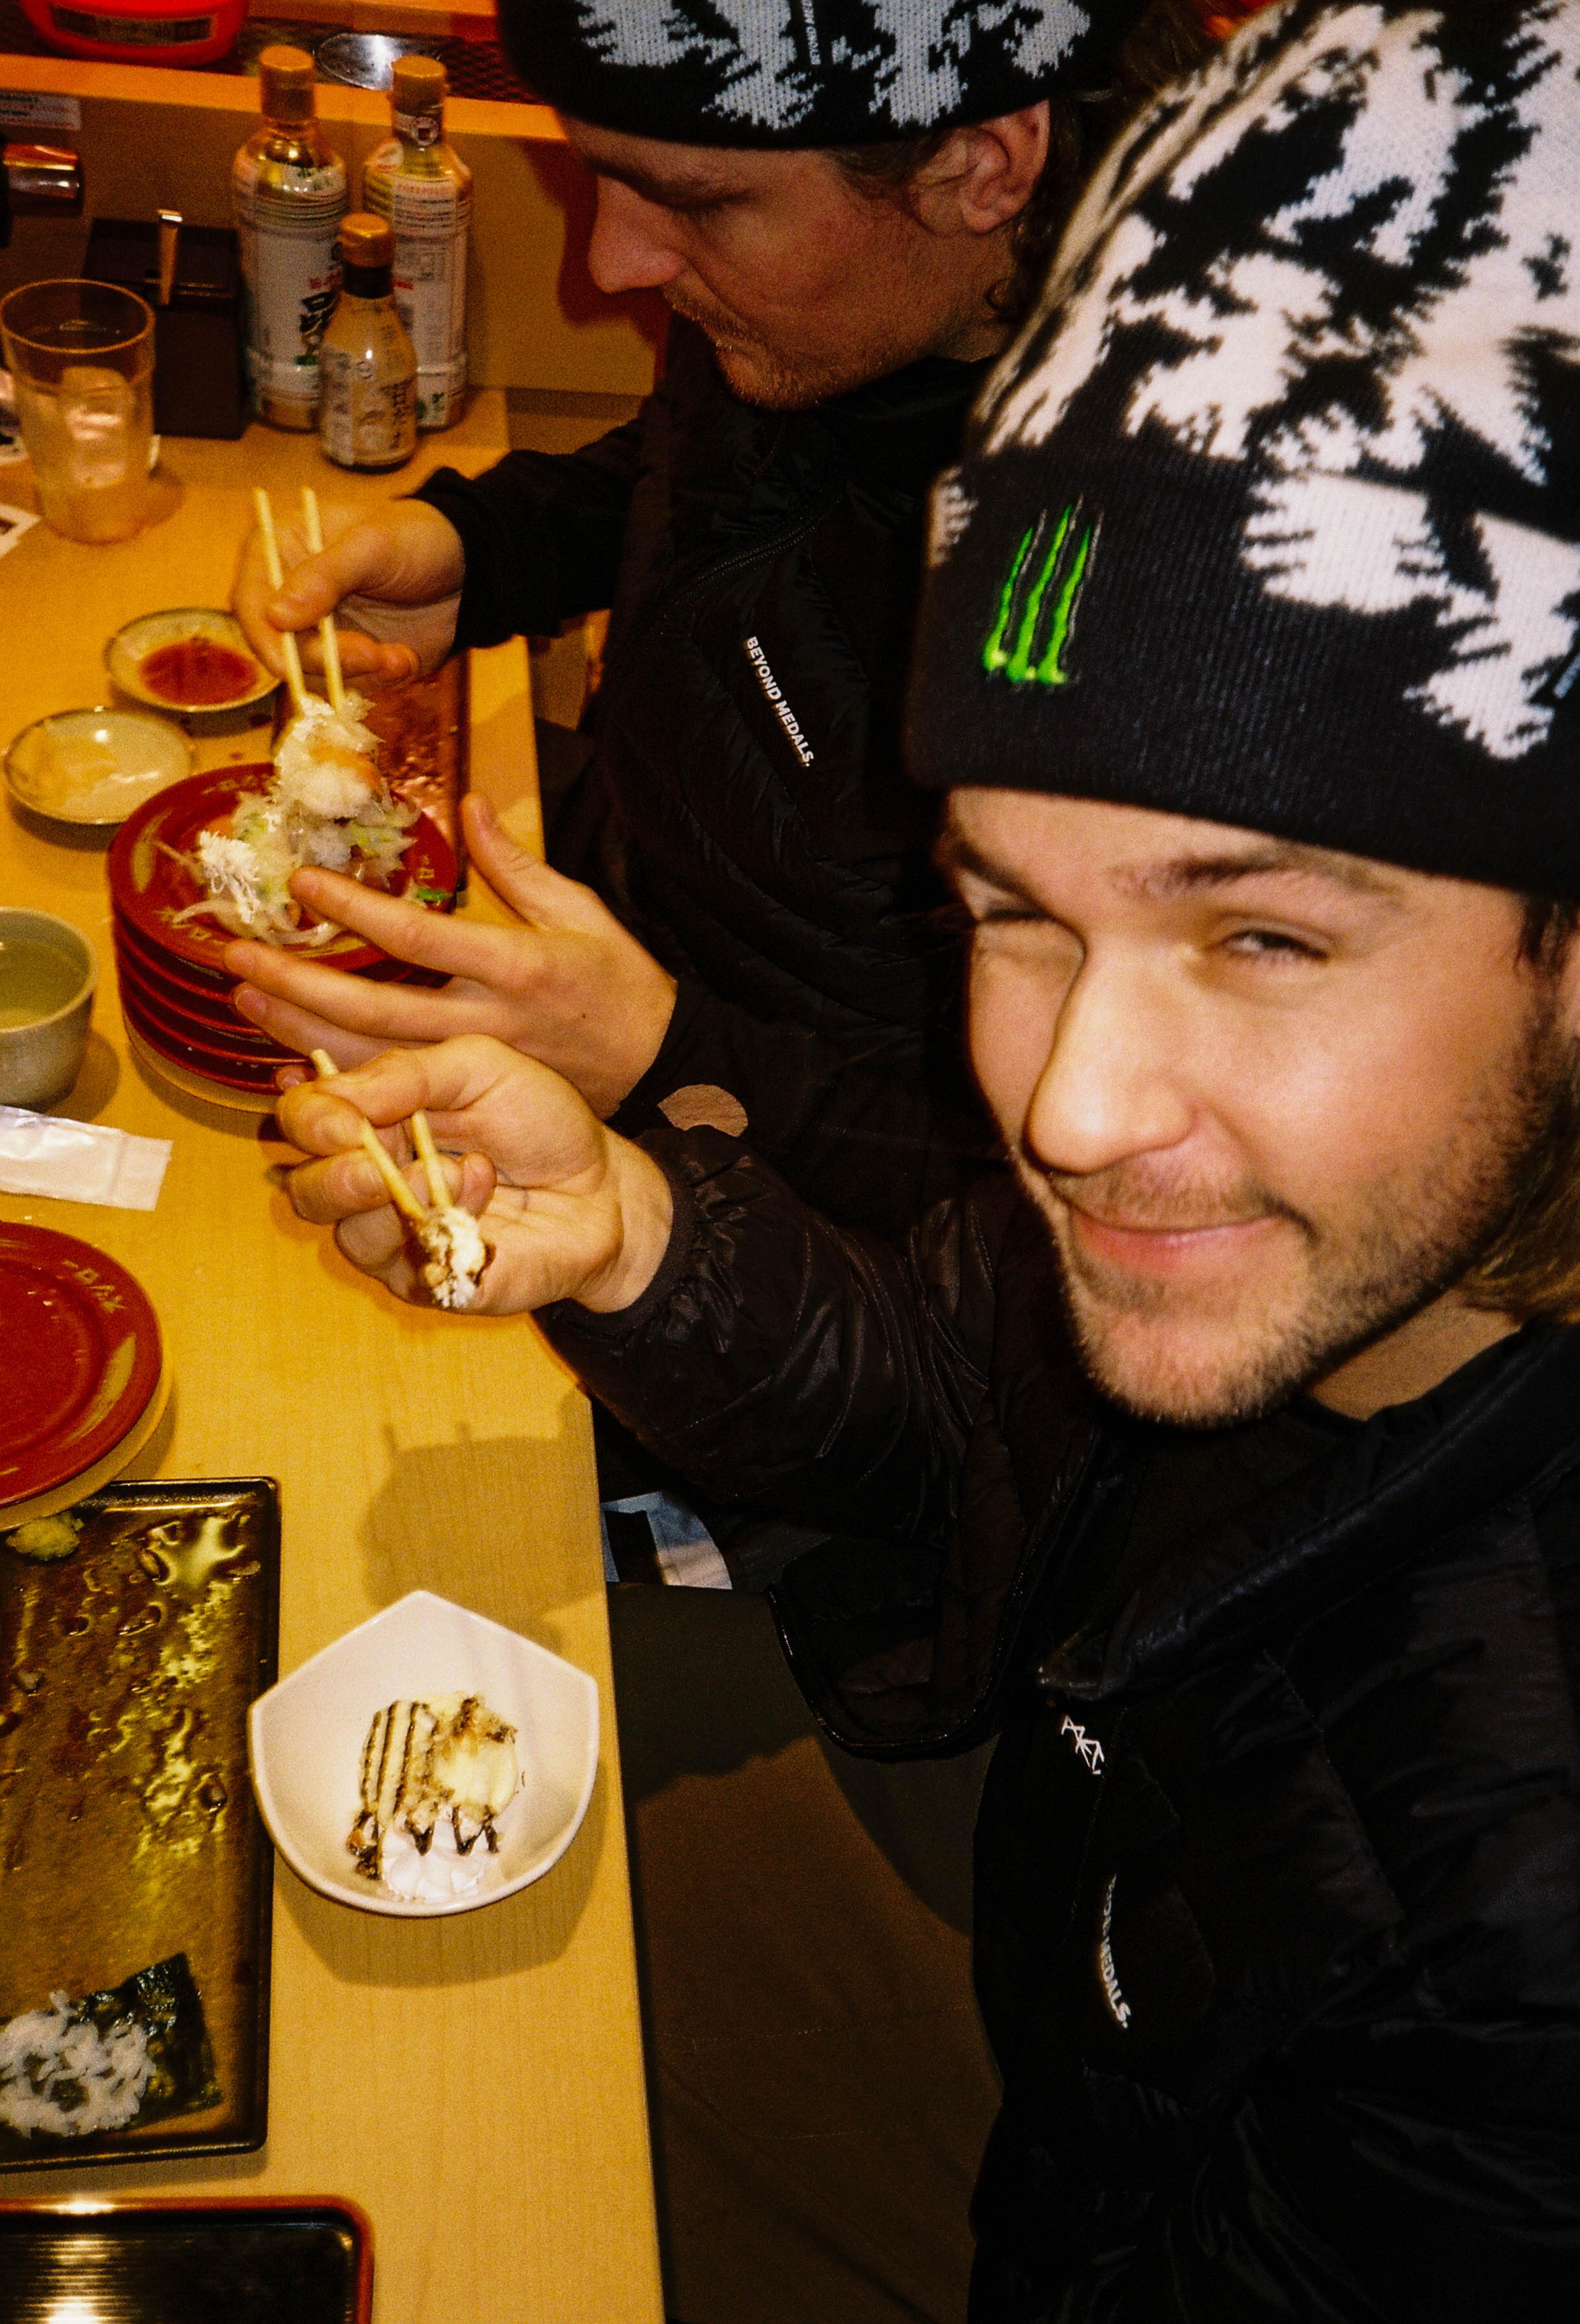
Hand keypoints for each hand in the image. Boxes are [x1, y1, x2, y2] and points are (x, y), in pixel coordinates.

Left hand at [227, 794, 677, 1116]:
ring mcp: (477, 1063)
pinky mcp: (473, 1093)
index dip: (356, 910)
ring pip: (374, 1056)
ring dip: (302, 1028)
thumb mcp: (580, 909)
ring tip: (244, 995)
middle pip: (377, 1009)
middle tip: (236, 957)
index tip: (303, 882)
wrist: (659, 1064)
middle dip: (300, 984)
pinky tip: (291, 1052)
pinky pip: (394, 1085)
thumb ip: (517, 862)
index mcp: (517, 964)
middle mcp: (488, 1019)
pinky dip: (341, 1070)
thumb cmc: (619, 980)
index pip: (419, 938)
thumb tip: (471, 803)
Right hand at [232, 496, 466, 686]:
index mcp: (282, 552)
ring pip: (318, 675)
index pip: (251, 602)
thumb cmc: (413, 537)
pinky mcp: (353, 658)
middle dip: (327, 660)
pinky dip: (381, 678)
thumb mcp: (371, 545)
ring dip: (360, 672)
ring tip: (399, 655)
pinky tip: (405, 657)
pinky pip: (354, 684)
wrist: (467, 566)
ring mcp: (323, 631)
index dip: (265, 638)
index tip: (288, 663)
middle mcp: (294, 596)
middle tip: (373, 654)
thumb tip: (275, 616)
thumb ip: (324, 578)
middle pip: (283, 648)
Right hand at [277, 1036, 674, 1314]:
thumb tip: (337, 1090)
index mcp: (372, 1122)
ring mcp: (397, 1237)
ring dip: (397, 1197)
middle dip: (330, 1174)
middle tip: (370, 1162)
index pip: (303, 1122)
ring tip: (458, 1171)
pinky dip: (440, 1225)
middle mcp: (371, 1181)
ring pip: (346, 1233)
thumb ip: (408, 1071)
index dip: (307, 1119)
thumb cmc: (539, 1121)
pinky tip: (482, 1192)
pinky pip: (405, 1266)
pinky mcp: (430, 1280)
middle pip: (303, 1188)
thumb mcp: (480, 1067)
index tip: (341, 1118)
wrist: (602, 1185)